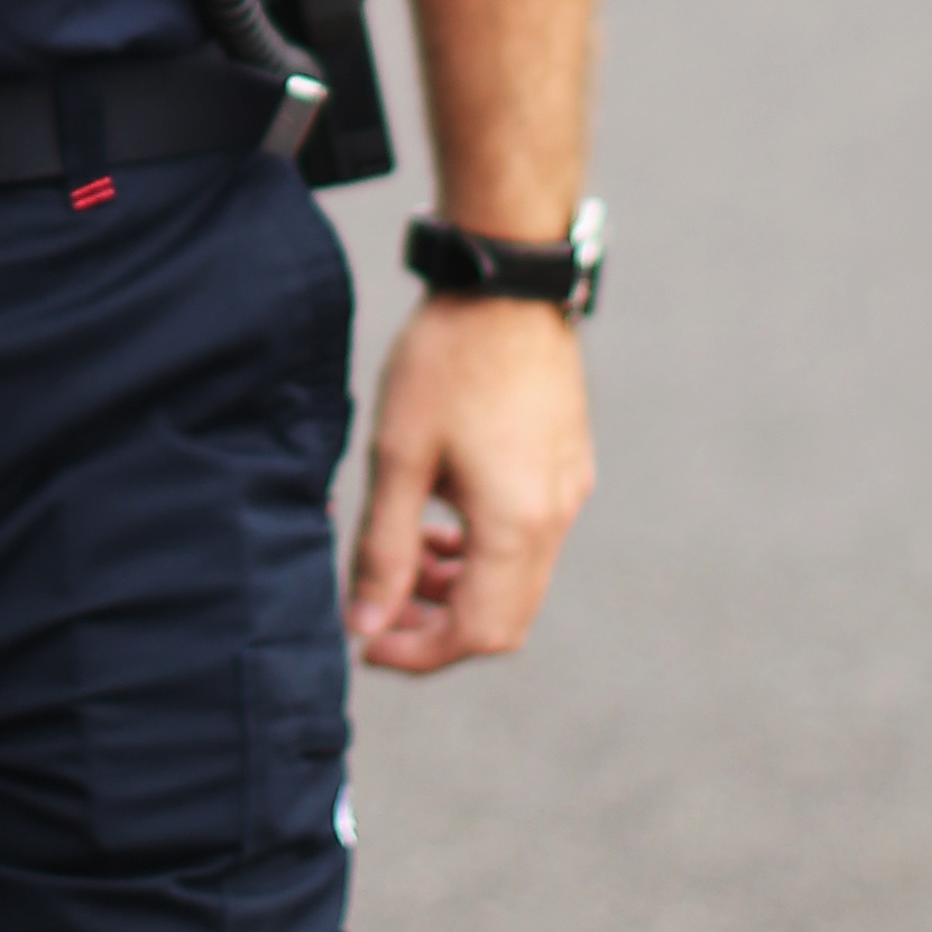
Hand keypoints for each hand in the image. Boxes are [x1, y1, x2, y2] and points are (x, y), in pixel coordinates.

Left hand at [345, 294, 593, 673]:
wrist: (503, 280)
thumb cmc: (446, 360)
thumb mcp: (398, 455)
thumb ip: (383, 548)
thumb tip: (364, 622)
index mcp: (518, 525)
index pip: (478, 632)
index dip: (419, 651)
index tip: (366, 640)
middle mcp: (556, 517)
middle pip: (504, 616)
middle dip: (438, 624)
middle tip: (379, 605)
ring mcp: (567, 488)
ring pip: (518, 576)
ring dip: (459, 584)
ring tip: (405, 557)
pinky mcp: (565, 461)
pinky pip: (530, 534)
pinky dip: (484, 547)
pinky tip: (443, 516)